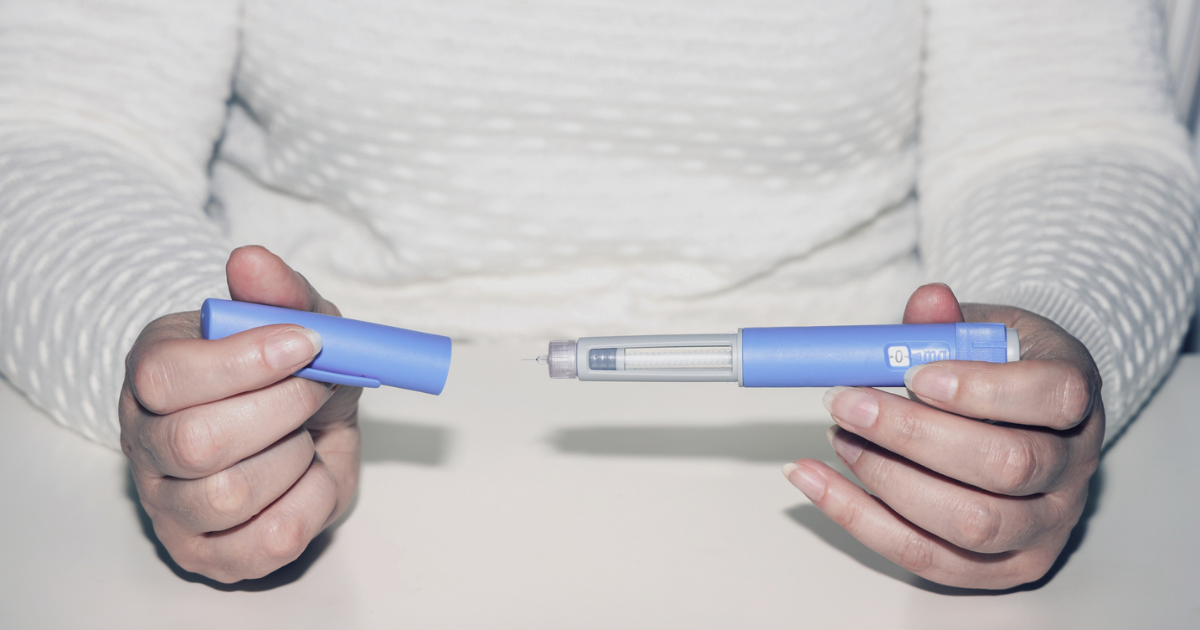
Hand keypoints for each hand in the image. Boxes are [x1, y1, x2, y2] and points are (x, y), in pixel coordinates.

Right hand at [119, 246, 361, 582]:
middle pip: (198, 442)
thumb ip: (279, 291)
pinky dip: (312, 502)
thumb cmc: (294, 372)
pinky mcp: (208, 554)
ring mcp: (170, 505)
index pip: (166, 375)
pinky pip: (269, 540)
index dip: (245, 361)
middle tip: (316, 389)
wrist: (314, 431)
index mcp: (152, 373)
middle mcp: (145, 442)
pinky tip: (310, 475)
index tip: (306, 343)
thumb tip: (250, 261)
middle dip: (283, 410)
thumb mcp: (298, 321)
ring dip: (296, 458)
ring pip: (231, 495)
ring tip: (303, 436)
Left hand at [783, 283, 1103, 588]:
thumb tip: (928, 302)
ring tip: (837, 437)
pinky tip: (813, 478)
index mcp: (1075, 397)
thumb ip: (950, 322)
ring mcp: (1043, 526)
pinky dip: (859, 518)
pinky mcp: (1002, 569)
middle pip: (1007, 466)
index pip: (1054, 398)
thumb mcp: (979, 329)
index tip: (912, 372)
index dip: (982, 389)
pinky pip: (926, 556)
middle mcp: (1072, 470)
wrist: (1010, 415)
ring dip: (887, 480)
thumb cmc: (993, 367)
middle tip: (846, 403)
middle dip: (913, 435)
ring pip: (971, 523)